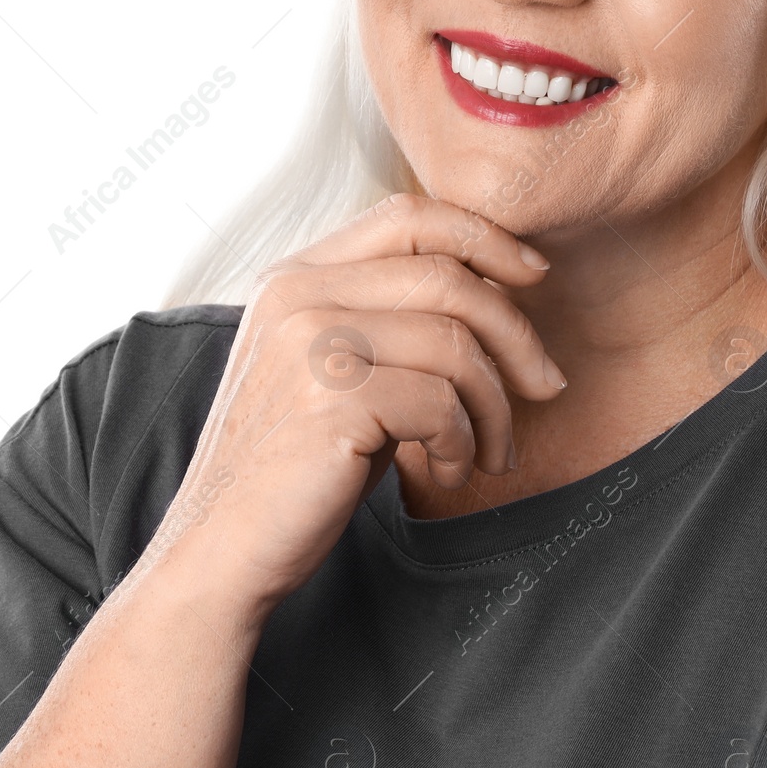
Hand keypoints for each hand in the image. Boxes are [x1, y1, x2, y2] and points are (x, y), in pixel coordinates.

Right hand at [137, 193, 563, 618]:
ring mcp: (308, 344)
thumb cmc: (296, 466)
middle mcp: (297, 294)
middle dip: (516, 335)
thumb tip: (502, 290)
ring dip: (494, 406)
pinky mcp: (328, 401)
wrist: (221, 551)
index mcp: (295, 275)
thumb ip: (390, 320)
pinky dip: (461, 444)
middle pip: (449, 276)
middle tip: (546, 387)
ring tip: (489, 452)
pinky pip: (441, 404)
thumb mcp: (335, 371)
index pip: (410, 216)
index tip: (534, 276)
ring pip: (455, 343)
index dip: (486, 237)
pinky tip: (446, 473)